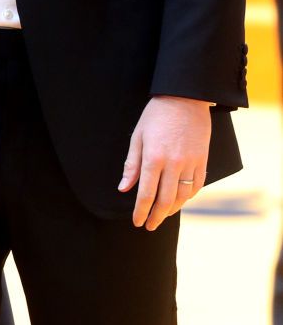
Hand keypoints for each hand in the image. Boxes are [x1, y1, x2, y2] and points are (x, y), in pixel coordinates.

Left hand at [118, 95, 210, 230]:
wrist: (184, 98)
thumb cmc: (156, 115)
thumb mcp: (138, 136)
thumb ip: (131, 164)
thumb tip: (123, 188)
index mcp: (153, 157)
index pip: (146, 193)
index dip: (140, 210)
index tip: (136, 221)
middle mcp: (173, 164)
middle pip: (165, 200)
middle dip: (156, 216)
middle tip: (149, 226)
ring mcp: (190, 163)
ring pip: (182, 196)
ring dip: (172, 210)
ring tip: (162, 216)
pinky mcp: (202, 161)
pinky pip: (197, 186)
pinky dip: (188, 197)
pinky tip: (180, 201)